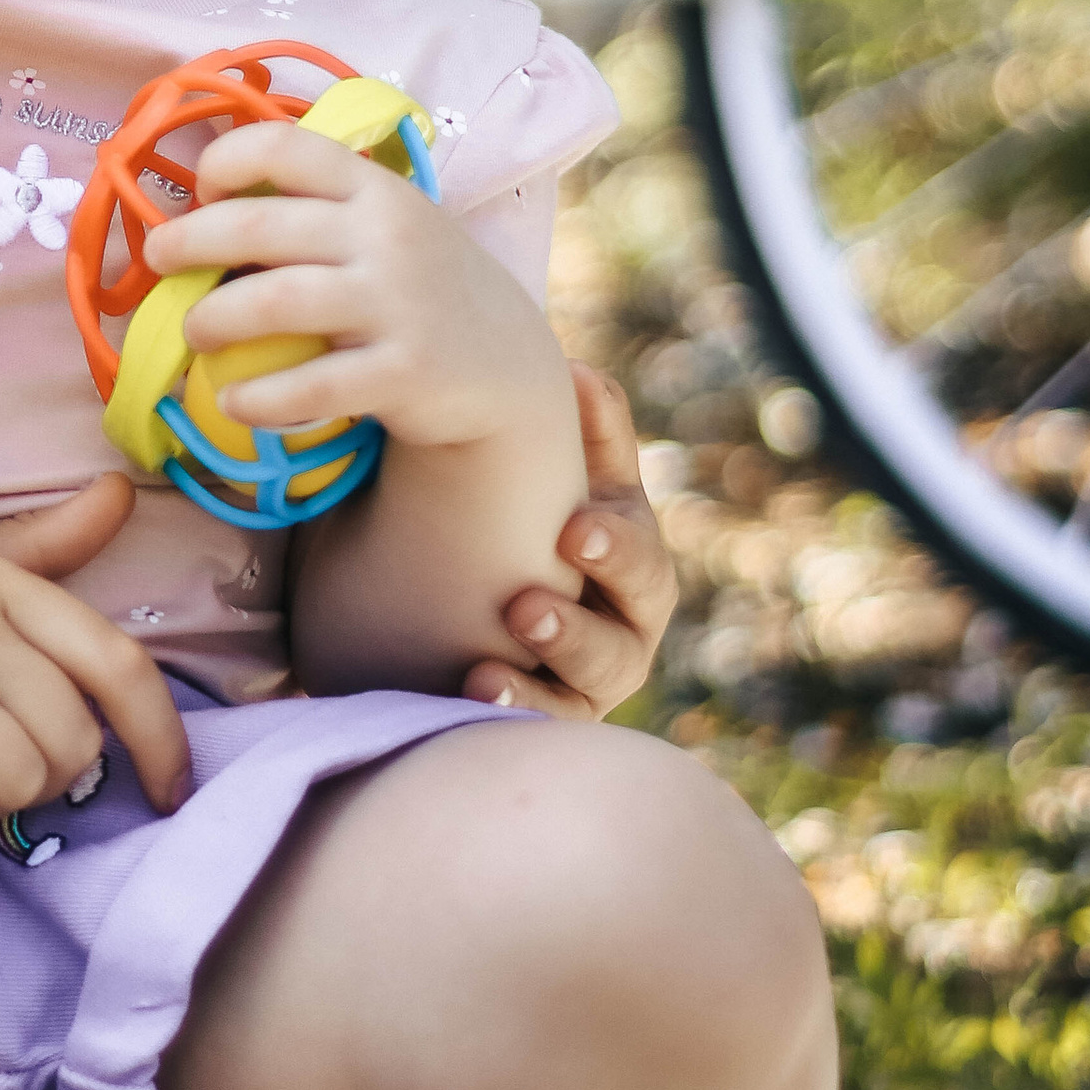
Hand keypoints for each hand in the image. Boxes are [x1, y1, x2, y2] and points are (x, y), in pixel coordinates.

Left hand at [143, 124, 563, 452]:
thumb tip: (200, 211)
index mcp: (372, 188)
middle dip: (189, 242)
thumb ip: (315, 210)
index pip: (283, 146)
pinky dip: (258, 397)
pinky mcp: (404, 372)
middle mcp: (386, 236)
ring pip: (274, 302)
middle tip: (158, 262)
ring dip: (212, 320)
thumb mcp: (382, 226)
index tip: (202, 193)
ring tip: (194, 334)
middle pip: (258, 226)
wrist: (505, 362)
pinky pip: (311, 386)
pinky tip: (235, 400)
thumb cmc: (416, 284)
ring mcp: (397, 303)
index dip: (225, 162)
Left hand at [462, 364, 672, 720]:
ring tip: (512, 626)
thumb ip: (576, 432)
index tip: (573, 530)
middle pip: (633, 619)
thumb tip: (576, 369)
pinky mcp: (555, 715)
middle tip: (539, 590)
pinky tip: (476, 686)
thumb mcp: (545, 478)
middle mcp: (623, 619)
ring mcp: (593, 676)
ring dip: (558, 649)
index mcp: (624, 553)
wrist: (454, 604)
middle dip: (595, 599)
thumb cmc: (517, 521)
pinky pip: (547, 720)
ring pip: (598, 674)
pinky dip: (518, 703)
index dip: (615, 542)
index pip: (636, 548)